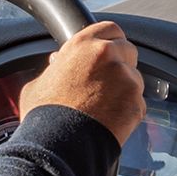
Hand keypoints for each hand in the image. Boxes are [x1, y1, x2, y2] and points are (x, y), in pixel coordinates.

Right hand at [20, 22, 144, 144]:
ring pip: (135, 77)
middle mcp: (108, 55)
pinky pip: (138, 102)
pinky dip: (128, 110)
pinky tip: (111, 120)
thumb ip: (53, 68)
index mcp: (83, 44)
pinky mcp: (136, 102)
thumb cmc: (44, 117)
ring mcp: (126, 78)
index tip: (107, 52)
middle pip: (128, 50)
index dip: (109, 41)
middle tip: (108, 81)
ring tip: (105, 106)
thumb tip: (56, 62)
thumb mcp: (38, 84)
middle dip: (121, 63)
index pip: (110, 29)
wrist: (60, 146)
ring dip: (125, 88)